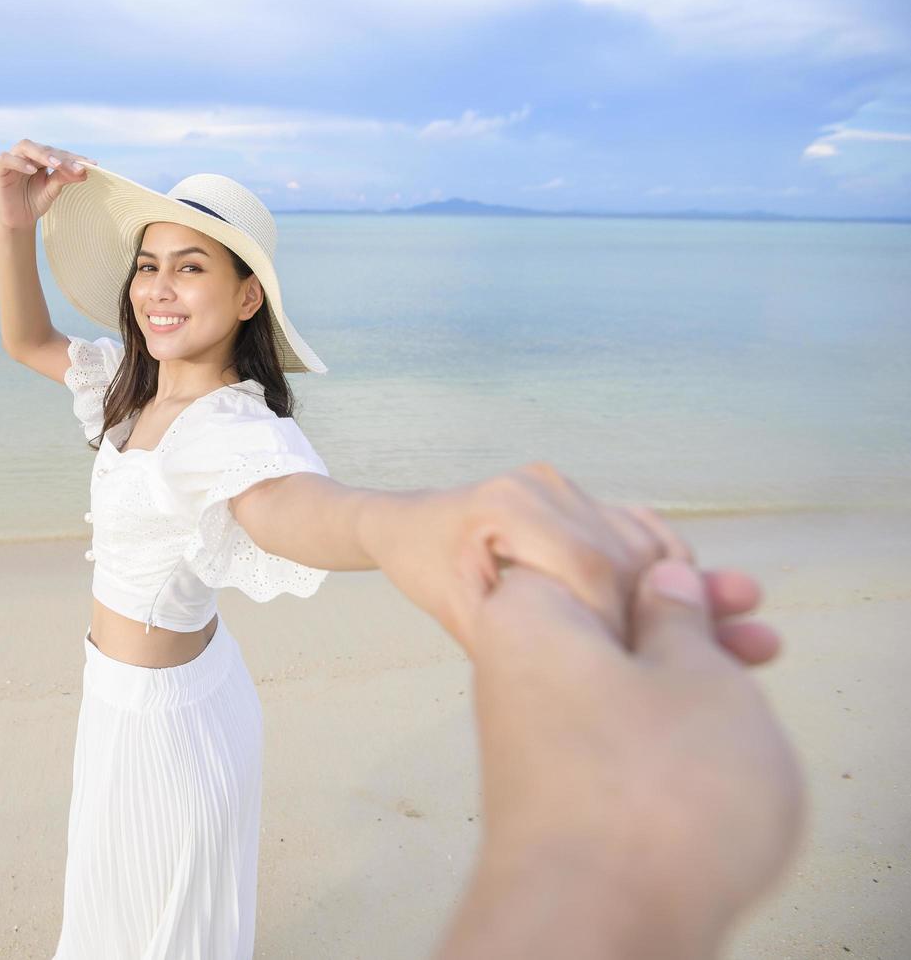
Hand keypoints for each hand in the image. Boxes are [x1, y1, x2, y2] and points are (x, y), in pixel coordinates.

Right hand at [0, 138, 97, 230]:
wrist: (19, 219)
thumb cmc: (35, 201)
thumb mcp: (52, 190)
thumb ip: (64, 178)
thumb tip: (84, 171)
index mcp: (42, 157)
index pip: (60, 153)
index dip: (75, 158)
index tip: (92, 165)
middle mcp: (28, 154)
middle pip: (45, 148)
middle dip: (62, 157)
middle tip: (77, 167)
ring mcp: (13, 159)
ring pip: (26, 147)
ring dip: (42, 154)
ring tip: (57, 165)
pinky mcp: (0, 168)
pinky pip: (7, 159)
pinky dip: (20, 163)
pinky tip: (32, 170)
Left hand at [374, 463, 777, 663]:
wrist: (410, 528)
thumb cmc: (429, 574)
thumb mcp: (466, 621)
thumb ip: (529, 635)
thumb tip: (604, 659)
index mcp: (506, 509)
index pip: (591, 567)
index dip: (627, 620)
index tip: (648, 670)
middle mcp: (538, 484)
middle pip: (627, 552)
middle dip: (674, 604)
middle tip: (733, 649)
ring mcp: (560, 481)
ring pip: (641, 538)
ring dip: (685, 584)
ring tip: (740, 626)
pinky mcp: (577, 488)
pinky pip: (636, 525)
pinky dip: (668, 562)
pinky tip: (705, 598)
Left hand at [438, 560, 803, 957]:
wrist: (596, 925)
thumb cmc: (651, 792)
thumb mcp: (698, 676)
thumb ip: (682, 619)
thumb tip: (662, 587)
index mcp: (529, 612)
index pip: (583, 548)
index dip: (656, 554)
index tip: (709, 568)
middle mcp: (513, 665)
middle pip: (600, 610)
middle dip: (679, 609)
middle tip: (750, 611)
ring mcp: (529, 727)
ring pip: (612, 667)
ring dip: (682, 661)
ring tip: (759, 659)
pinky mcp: (553, 782)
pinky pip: (609, 722)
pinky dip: (660, 714)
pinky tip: (714, 726)